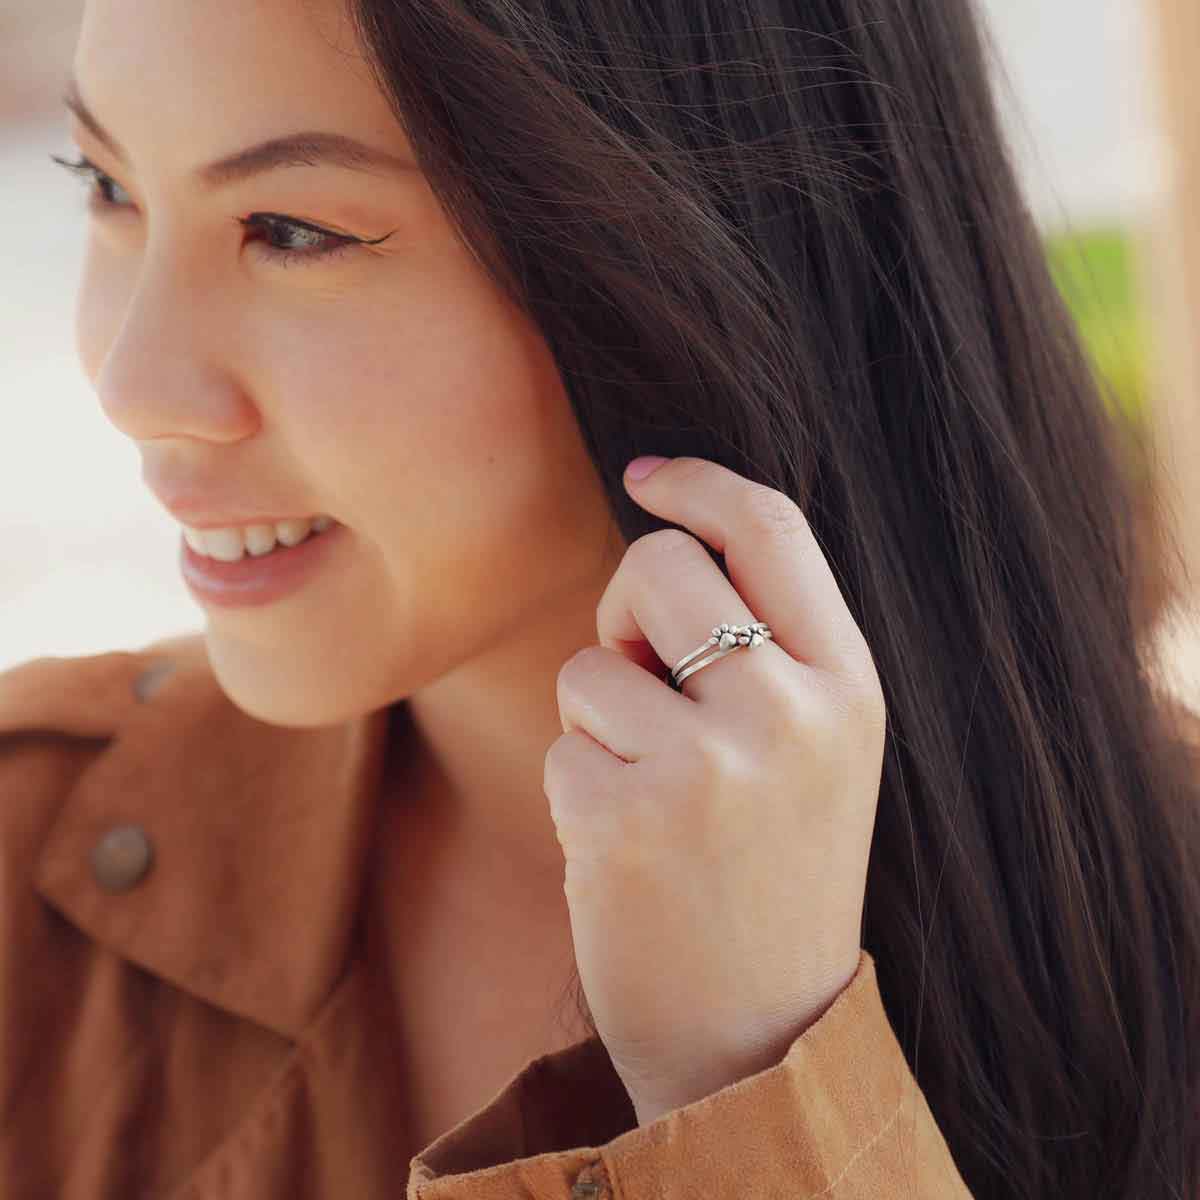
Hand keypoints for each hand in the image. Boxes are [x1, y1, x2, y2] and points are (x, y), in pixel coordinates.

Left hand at [544, 456, 886, 1126]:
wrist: (757, 1036)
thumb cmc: (775, 869)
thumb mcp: (817, 746)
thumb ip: (768, 644)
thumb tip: (668, 535)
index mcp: (848, 686)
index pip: (771, 528)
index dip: (700, 483)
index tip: (647, 475)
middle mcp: (789, 714)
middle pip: (658, 567)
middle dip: (627, 608)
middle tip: (643, 681)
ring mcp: (708, 768)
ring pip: (592, 663)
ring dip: (601, 719)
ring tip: (652, 795)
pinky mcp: (625, 820)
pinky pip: (563, 743)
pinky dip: (578, 785)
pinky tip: (626, 850)